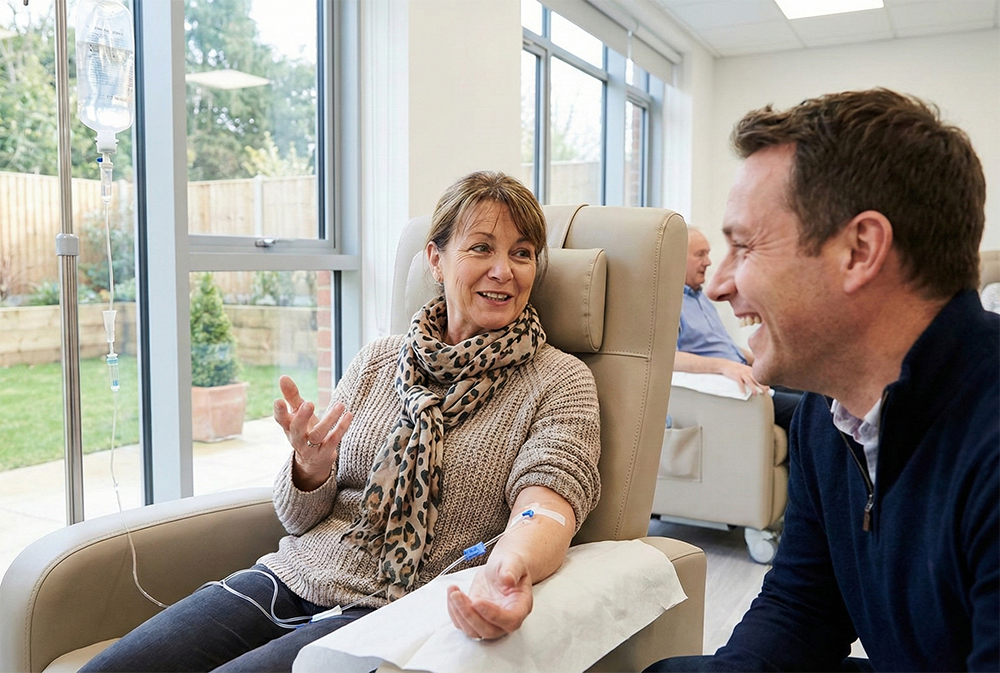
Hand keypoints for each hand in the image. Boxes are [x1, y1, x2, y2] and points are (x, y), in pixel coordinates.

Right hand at [273, 375, 352, 490]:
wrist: (313, 460)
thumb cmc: (304, 431)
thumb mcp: (297, 414)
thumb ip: (291, 396)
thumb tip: (283, 376)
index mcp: (288, 427)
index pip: (280, 420)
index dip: (279, 411)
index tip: (279, 400)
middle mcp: (297, 439)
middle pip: (296, 430)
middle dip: (302, 417)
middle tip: (308, 403)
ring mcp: (311, 448)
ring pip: (318, 435)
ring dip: (329, 420)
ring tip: (340, 405)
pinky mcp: (325, 452)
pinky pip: (334, 440)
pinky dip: (342, 428)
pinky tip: (349, 415)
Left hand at [446, 554, 532, 639]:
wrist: (501, 568)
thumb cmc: (510, 566)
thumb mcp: (513, 561)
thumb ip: (512, 569)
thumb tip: (508, 579)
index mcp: (521, 607)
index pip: (510, 620)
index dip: (493, 615)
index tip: (477, 602)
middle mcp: (506, 620)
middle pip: (488, 631)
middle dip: (469, 615)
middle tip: (457, 595)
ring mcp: (490, 622)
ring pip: (473, 631)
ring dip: (459, 613)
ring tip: (453, 591)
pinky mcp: (475, 618)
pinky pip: (462, 624)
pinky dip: (453, 611)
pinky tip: (451, 593)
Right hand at [719, 360, 767, 395]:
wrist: (725, 364)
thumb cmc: (735, 368)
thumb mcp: (744, 369)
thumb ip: (750, 373)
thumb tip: (755, 381)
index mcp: (750, 370)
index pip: (759, 376)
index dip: (764, 382)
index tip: (768, 388)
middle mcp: (747, 371)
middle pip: (756, 379)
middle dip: (761, 385)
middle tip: (765, 391)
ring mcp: (742, 373)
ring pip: (749, 381)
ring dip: (753, 388)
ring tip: (755, 394)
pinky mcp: (736, 376)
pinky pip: (740, 383)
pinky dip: (742, 389)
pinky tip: (743, 394)